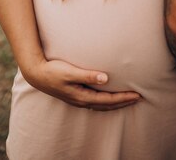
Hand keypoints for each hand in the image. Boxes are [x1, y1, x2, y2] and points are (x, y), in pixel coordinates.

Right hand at [24, 58, 141, 109]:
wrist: (36, 73)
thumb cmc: (53, 70)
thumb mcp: (70, 72)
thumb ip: (87, 75)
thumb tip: (106, 78)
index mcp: (82, 96)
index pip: (108, 100)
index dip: (123, 98)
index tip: (137, 95)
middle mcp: (81, 100)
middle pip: (107, 105)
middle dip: (123, 102)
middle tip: (139, 98)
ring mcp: (78, 98)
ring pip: (102, 104)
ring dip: (116, 102)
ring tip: (128, 98)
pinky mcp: (75, 94)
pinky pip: (96, 101)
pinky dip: (106, 101)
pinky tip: (108, 96)